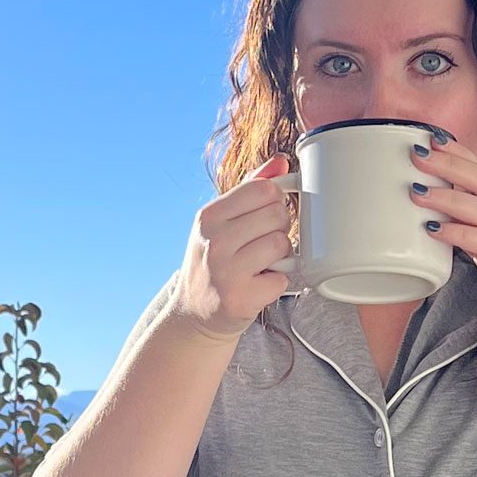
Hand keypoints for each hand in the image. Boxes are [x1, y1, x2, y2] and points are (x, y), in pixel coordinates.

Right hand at [170, 153, 299, 341]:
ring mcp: (227, 272)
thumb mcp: (221, 222)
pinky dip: (277, 282)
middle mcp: (214, 241)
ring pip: (281, 245)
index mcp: (209, 216)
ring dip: (281, 256)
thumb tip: (281, 162)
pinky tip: (258, 284)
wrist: (195, 314)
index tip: (267, 214)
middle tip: (264, 242)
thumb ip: (250, 189)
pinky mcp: (241, 299)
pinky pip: (282, 278)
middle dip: (279, 228)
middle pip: (277, 214)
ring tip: (262, 263)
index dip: (275, 200)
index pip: (262, 189)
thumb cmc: (214, 262)